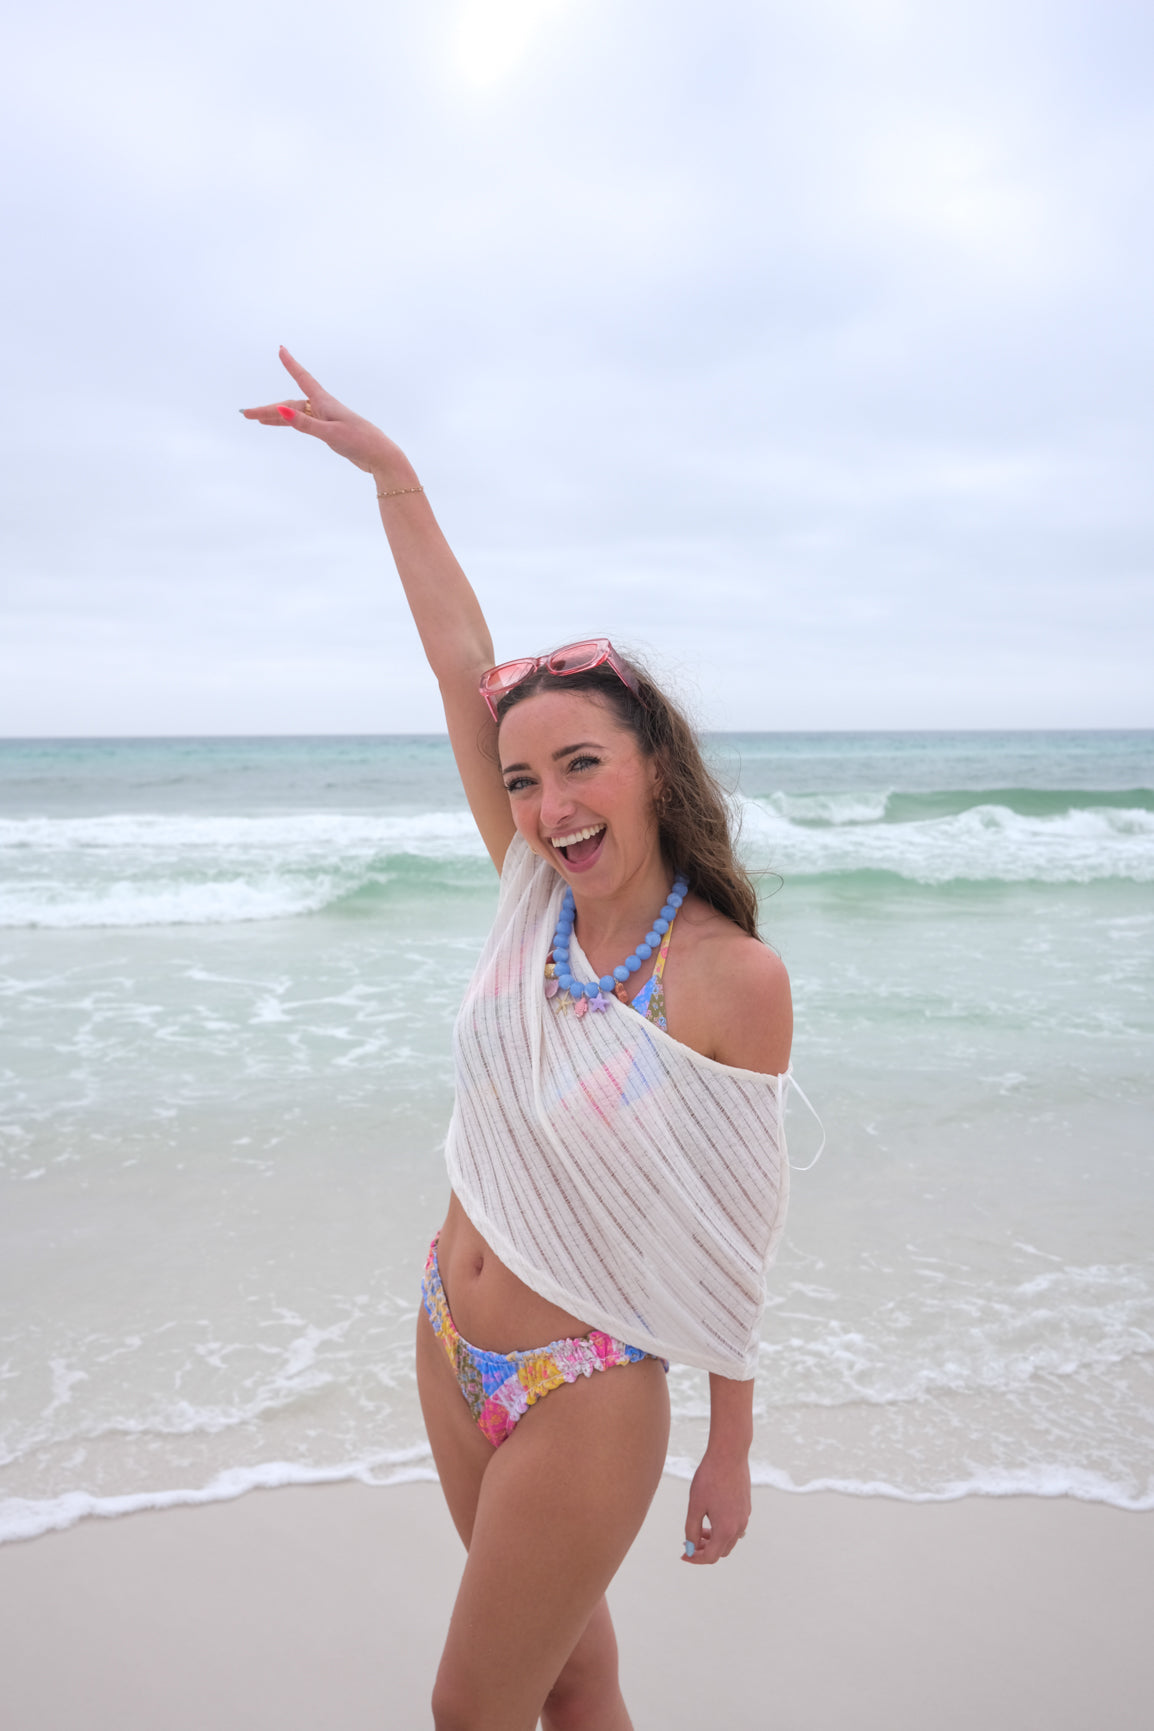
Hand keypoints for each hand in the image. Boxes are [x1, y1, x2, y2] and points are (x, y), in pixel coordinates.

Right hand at [240, 347, 416, 484]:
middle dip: (267, 409)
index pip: (303, 379)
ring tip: (254, 419)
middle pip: (289, 405)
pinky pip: (301, 423)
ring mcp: (324, 419)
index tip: (281, 349)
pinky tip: (277, 423)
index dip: (291, 364)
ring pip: (293, 414)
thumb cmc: (359, 442)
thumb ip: (305, 423)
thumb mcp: (330, 434)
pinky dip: (287, 422)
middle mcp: (323, 408)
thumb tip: (282, 409)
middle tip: (246, 414)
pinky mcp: (327, 431)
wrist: (379, 456)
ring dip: (274, 416)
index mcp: (325, 403)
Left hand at [682, 1448, 750, 1564]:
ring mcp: (745, 1517)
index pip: (710, 1557)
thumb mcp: (695, 1505)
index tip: (683, 1554)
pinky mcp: (746, 1507)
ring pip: (729, 1540)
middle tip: (689, 1541)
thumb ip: (691, 1530)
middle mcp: (739, 1527)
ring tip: (700, 1529)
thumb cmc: (709, 1478)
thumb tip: (690, 1548)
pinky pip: (735, 1527)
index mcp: (726, 1530)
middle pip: (722, 1551)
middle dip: (705, 1550)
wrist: (729, 1454)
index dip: (695, 1558)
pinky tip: (711, 1515)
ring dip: (714, 1540)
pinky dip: (722, 1529)